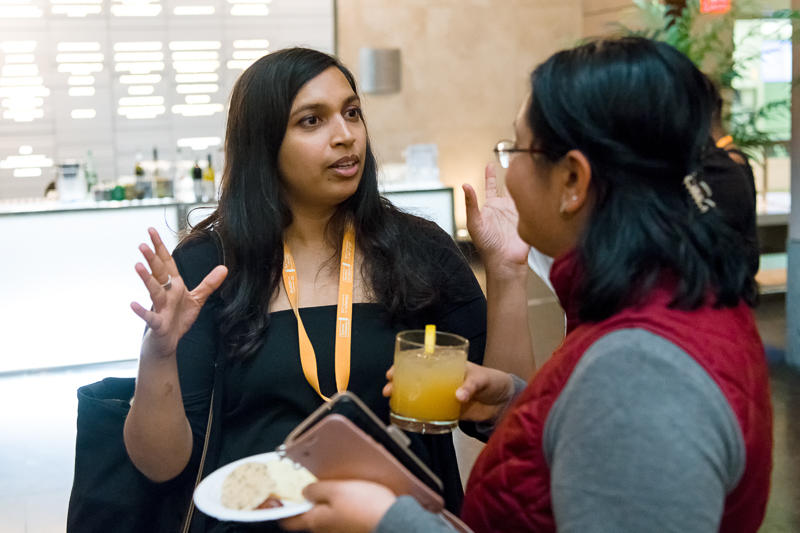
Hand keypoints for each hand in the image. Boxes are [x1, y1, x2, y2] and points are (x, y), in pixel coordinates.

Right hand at [130, 228, 226, 359]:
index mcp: (174, 285)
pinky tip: (133, 304)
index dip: (160, 247)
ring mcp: (160, 307)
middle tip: (142, 243)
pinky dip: (142, 311)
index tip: (151, 230)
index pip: (166, 263)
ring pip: (153, 291)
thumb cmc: (178, 319)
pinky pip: (150, 317)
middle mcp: (165, 293)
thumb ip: (209, 284)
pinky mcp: (158, 323)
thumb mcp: (197, 299)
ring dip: (146, 278)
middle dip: (151, 258)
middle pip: (158, 273)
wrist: (167, 342)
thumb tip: (224, 268)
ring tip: (137, 266)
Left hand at [281, 481, 395, 532]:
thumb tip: (304, 492)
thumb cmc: (365, 506)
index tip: (280, 498)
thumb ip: (316, 490)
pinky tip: (348, 498)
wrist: (392, 520)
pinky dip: (338, 509)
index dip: (282, 509)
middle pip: (307, 518)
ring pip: (324, 517)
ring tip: (332, 488)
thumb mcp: (336, 489)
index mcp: (316, 521)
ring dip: (324, 505)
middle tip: (310, 486)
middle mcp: (324, 530)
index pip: (288, 521)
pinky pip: (339, 519)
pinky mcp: (352, 529)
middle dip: (306, 503)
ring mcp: (339, 531)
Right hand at [383, 363, 514, 423]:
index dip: (404, 363)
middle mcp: (441, 378)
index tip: (393, 371)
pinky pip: (429, 410)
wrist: (504, 402)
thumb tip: (458, 395)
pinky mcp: (448, 410)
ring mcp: (443, 394)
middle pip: (415, 377)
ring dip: (404, 397)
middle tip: (388, 390)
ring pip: (419, 393)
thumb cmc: (493, 381)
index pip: (422, 360)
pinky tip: (408, 417)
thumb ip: (471, 385)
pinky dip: (418, 412)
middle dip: (398, 382)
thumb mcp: (483, 378)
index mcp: (447, 364)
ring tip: (392, 402)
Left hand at [464, 164, 529, 273]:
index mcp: (492, 206)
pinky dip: (537, 194)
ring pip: (523, 192)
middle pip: (510, 186)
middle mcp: (505, 207)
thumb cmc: (487, 245)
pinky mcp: (531, 218)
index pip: (491, 186)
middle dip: (513, 173)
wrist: (506, 261)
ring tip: (529, 166)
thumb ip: (471, 204)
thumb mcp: (475, 223)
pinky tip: (540, 183)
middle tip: (517, 158)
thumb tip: (465, 185)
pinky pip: (534, 203)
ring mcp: (519, 212)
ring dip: (526, 181)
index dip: (490, 175)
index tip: (490, 163)